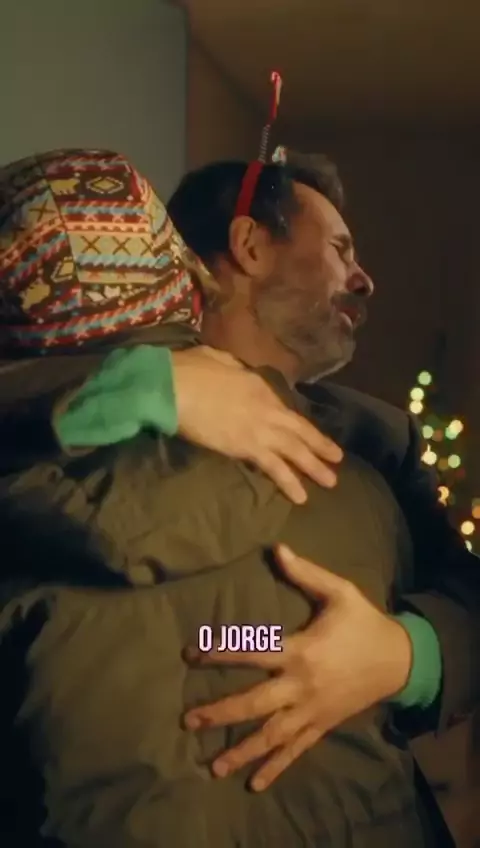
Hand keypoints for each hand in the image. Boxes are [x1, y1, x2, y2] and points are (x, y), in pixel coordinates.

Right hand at [172, 346, 341, 503]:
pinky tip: (301, 496)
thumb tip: (232, 371)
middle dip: (320, 445)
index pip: (284, 408)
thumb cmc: (187, 370)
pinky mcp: (247, 447)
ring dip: (314, 466)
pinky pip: (275, 467)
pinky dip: (290, 482)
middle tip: (337, 459)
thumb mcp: (217, 359)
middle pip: (300, 430)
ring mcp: (260, 428)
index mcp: (258, 385)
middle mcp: (267, 407)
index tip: (308, 433)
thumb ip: (231, 367)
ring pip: (295, 450)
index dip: (298, 424)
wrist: (173, 387)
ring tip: (331, 481)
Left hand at [184, 545, 411, 790]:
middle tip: (189, 720)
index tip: (191, 654)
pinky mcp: (321, 726)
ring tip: (212, 766)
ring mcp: (311, 711)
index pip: (252, 651)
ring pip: (272, 735)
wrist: (399, 660)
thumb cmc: (364, 623)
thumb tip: (277, 548)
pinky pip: (296, 750)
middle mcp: (301, 686)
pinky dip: (275, 768)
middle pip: (255, 703)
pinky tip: (254, 784)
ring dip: (241, 751)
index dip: (221, 651)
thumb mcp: (340, 591)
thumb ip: (306, 573)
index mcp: (301, 650)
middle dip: (221, 713)